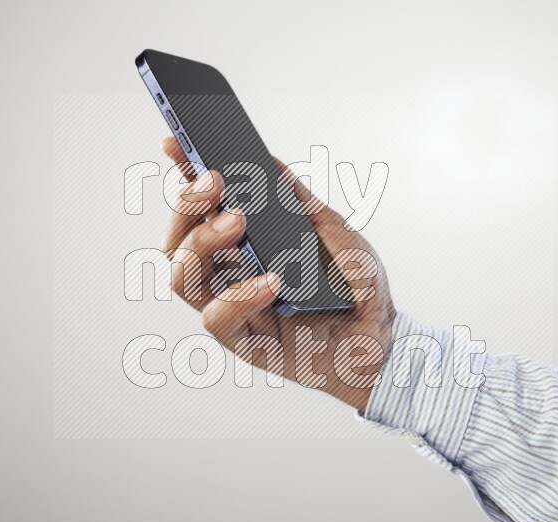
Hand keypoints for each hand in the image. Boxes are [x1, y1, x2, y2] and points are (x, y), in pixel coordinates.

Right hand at [161, 137, 395, 409]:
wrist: (383, 340)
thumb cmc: (357, 288)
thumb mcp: (336, 234)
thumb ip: (301, 203)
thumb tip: (269, 162)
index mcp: (246, 244)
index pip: (202, 208)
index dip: (182, 177)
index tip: (173, 143)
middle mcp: (230, 274)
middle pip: (178, 240)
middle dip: (187, 205)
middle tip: (215, 182)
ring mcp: (234, 308)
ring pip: (182, 276)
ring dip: (202, 241)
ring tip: (238, 221)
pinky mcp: (246, 342)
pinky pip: (218, 319)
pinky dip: (239, 295)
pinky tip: (272, 280)